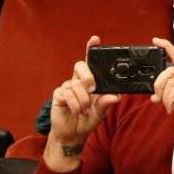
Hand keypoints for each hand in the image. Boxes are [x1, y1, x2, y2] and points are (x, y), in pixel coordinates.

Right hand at [46, 36, 119, 169]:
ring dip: (83, 100)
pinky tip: (75, 112)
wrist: (73, 134)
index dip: (91, 50)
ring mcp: (67, 86)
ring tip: (83, 110)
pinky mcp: (59, 94)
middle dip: (88, 76)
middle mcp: (78, 80)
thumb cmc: (88, 119)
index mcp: (91, 81)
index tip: (95, 40)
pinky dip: (75, 105)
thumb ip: (106, 104)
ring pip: (75, 84)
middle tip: (92, 90)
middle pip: (80, 66)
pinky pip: (67, 94)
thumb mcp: (101, 113)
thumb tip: (115, 97)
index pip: (91, 62)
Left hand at [151, 38, 173, 145]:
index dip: (166, 47)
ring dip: (165, 97)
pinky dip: (170, 101)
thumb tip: (156, 96)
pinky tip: (173, 108)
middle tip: (158, 98)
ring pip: (171, 82)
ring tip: (169, 107)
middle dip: (158, 85)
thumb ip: (172, 95)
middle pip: (169, 71)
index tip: (156, 40)